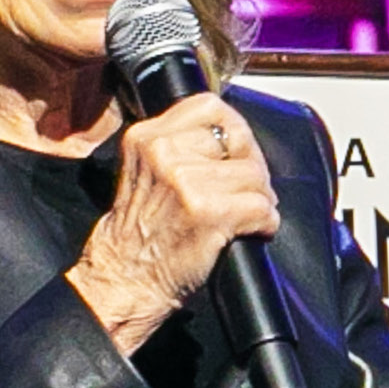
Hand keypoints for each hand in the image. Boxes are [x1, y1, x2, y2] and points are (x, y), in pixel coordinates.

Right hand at [66, 93, 279, 355]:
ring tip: (249, 214)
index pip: (209, 106)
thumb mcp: (143, 169)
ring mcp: (186, 182)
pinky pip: (261, 207)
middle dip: (251, 166)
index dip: (233, 129)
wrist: (122, 281)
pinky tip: (252, 231)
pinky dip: (266, 223)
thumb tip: (230, 137)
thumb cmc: (136, 233)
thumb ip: (175, 145)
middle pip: (238, 139)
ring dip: (261, 198)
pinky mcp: (208, 214)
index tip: (238, 151)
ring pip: (254, 175)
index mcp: (147, 136)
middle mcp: (164, 152)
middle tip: (248, 189)